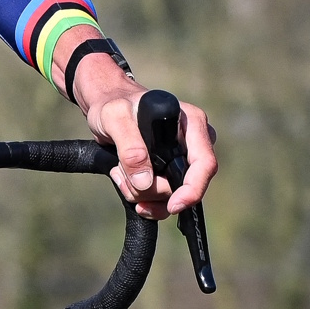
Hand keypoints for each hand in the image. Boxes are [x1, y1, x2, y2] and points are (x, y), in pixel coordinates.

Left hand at [73, 57, 217, 219]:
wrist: (104, 105)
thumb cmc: (113, 104)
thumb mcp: (114, 116)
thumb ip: (130, 146)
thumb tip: (145, 181)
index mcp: (192, 123)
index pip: (205, 164)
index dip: (193, 189)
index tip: (173, 205)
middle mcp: (193, 143)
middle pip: (183, 186)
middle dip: (150, 189)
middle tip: (121, 171)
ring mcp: (181, 159)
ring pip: (169, 195)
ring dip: (140, 192)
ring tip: (118, 170)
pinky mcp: (168, 171)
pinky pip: (160, 197)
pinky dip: (140, 196)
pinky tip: (123, 179)